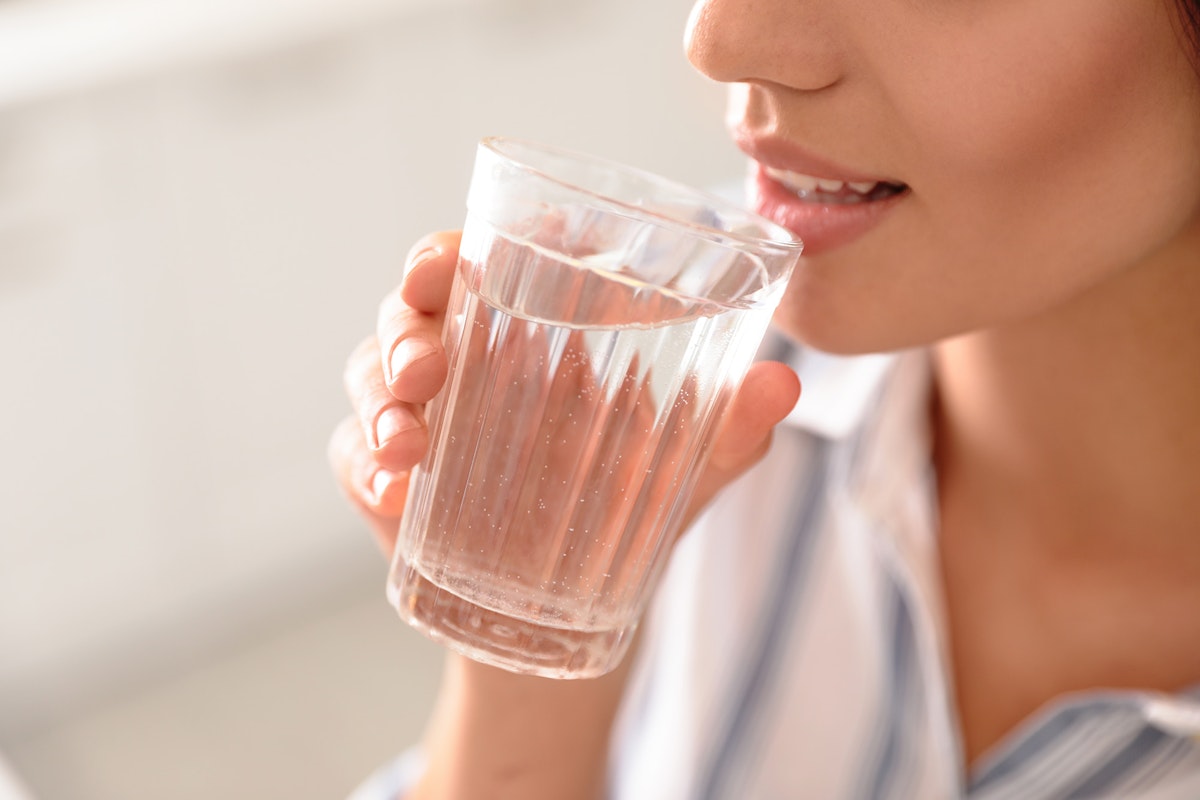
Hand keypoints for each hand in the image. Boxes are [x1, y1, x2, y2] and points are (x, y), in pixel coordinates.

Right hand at [329, 231, 801, 559]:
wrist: (568, 605)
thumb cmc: (627, 504)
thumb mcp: (682, 468)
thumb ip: (729, 428)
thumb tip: (782, 385)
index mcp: (534, 326)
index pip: (484, 256)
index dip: (458, 244)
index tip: (455, 254)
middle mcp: (468, 352)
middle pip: (414, 304)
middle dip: (407, 321)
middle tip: (426, 363)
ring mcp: (420, 411)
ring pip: (371, 370)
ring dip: (381, 398)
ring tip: (409, 440)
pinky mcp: (382, 472)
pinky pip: (353, 453)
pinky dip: (364, 466)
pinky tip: (392, 490)